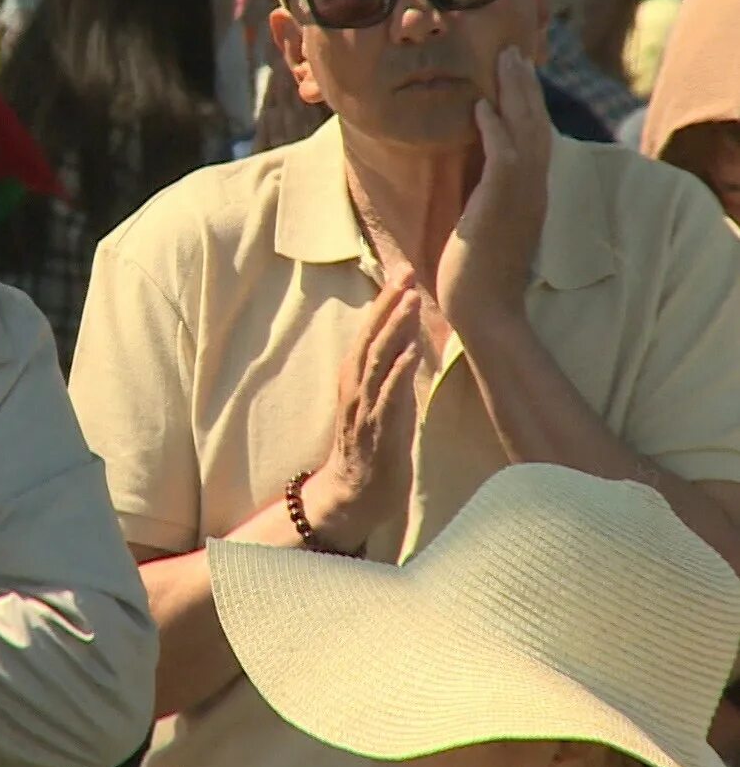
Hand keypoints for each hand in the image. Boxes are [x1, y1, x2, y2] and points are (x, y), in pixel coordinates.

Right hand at [315, 268, 422, 538]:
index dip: (385, 301)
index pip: (369, 331)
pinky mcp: (377, 430)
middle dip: (388, 304)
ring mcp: (364, 408)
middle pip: (370, 338)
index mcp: (355, 378)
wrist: (353, 493)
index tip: (403, 272)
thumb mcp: (381, 401)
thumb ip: (390, 371)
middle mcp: (355, 388)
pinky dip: (399, 373)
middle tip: (406, 273)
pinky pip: (387, 397)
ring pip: (376, 361)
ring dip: (394, 330)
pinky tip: (413, 352)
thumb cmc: (371, 446)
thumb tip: (408, 338)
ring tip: (410, 301)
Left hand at [437, 47, 552, 331]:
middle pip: (536, 124)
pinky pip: (502, 158)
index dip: (528, 102)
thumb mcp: (486, 223)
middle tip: (515, 50)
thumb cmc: (479, 272)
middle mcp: (534, 189)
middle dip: (525, 86)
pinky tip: (481, 106)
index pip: (535, 136)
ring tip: (505, 60)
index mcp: (531, 192)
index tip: (518, 72)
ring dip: (515, 94)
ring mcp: (521, 196)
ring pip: (526, 132)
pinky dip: (494, 131)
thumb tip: (476, 176)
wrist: (485, 309)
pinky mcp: (501, 205)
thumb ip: (487, 195)